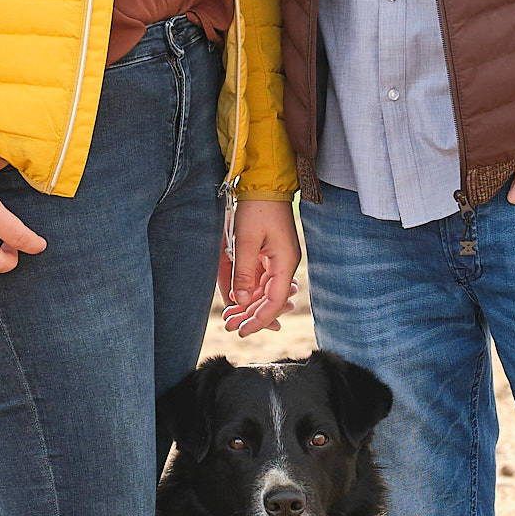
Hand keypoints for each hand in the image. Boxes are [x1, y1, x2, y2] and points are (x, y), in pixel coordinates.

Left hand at [219, 197, 300, 336]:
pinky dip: (247, 292)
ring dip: (247, 306)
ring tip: (229, 318)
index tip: (243, 331)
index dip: (260, 319)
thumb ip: (243, 272)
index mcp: (285, 262)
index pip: (275, 301)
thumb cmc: (258, 208)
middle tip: (229, 326)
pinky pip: (259, 280)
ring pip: (263, 292)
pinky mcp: (269, 256)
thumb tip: (239, 301)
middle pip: (269, 300)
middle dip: (250, 315)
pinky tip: (235, 302)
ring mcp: (277, 261)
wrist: (264, 184)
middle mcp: (284, 265)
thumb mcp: (246, 240)